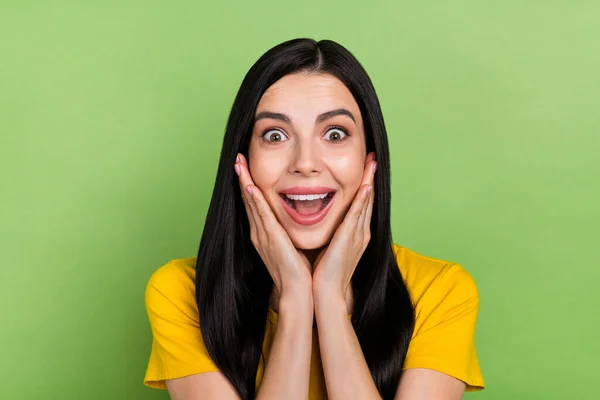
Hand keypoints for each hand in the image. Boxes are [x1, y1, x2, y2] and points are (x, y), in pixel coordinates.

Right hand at [235, 153, 312, 307]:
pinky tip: (250, 186)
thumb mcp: (291, 245)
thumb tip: (297, 219)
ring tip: (239, 164)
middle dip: (242, 178)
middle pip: (248, 200)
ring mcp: (262, 235)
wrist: (297, 291)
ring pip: (251, 203)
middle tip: (237, 159)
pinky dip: (254, 200)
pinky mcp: (270, 238)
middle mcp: (259, 232)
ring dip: (244, 182)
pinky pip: (261, 215)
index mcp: (264, 234)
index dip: (249, 185)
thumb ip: (288, 231)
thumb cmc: (298, 271)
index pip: (254, 204)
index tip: (246, 168)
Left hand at [311, 152, 376, 311]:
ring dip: (369, 181)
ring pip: (365, 202)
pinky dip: (362, 199)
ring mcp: (357, 234)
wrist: (326, 292)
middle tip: (372, 158)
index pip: (361, 205)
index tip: (365, 169)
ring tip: (372, 163)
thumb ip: (331, 234)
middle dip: (370, 178)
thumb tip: (325, 223)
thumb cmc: (325, 273)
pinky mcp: (350, 238)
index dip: (364, 186)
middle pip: (367, 199)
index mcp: (355, 234)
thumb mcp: (330, 248)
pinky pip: (357, 214)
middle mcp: (360, 232)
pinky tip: (365, 185)